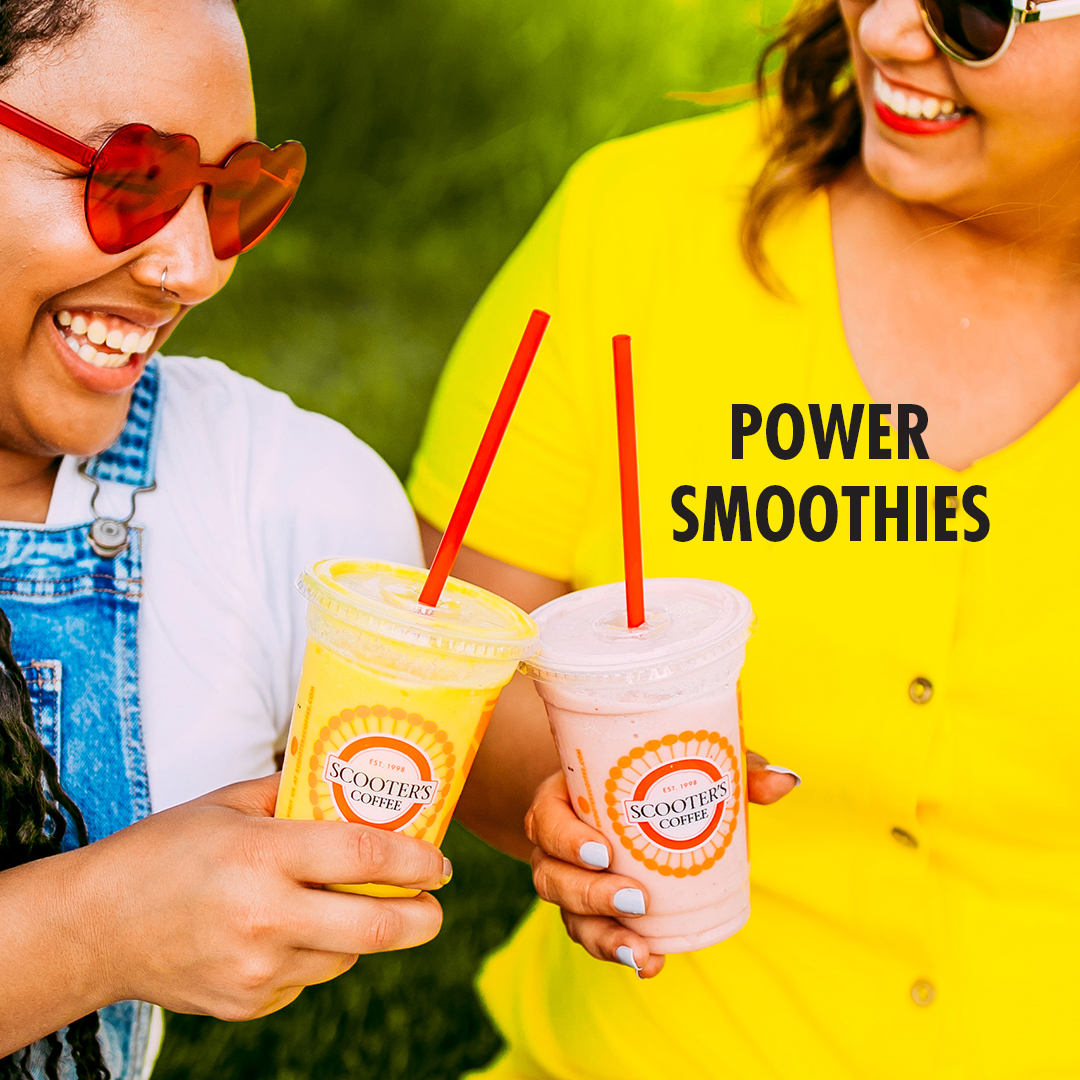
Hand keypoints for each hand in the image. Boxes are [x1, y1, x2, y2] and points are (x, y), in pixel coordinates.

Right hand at [85, 773, 448, 1020]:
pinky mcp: (247, 1004)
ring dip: (362, 933)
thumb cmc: (163, 851)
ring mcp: (256, 970)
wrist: (94, 928)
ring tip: (343, 904)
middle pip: (377, 928)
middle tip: (435, 902)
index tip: (441, 862)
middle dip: (424, 917)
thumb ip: (293, 792)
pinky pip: (308, 979)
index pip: (365, 859)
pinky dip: (315, 954)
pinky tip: (286, 930)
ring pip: (347, 956)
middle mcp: (265, 919)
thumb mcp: (228, 802)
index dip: (417, 861)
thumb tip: (352, 783)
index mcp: (262, 857)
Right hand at [524, 753, 799, 978]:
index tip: (603, 852)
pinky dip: (617, 951)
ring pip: (566, 914)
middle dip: (589, 894)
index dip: (565, 839)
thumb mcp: (689, 760)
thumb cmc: (657, 769)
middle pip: (551, 875)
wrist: (625, 792)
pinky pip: (591, 934)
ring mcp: (570, 879)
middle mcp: (557, 842)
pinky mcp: (589, 908)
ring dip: (601, 935)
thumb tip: (787, 782)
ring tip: (641, 950)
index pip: (545, 818)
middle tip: (637, 899)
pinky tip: (649, 964)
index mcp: (565, 796)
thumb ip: (735, 768)